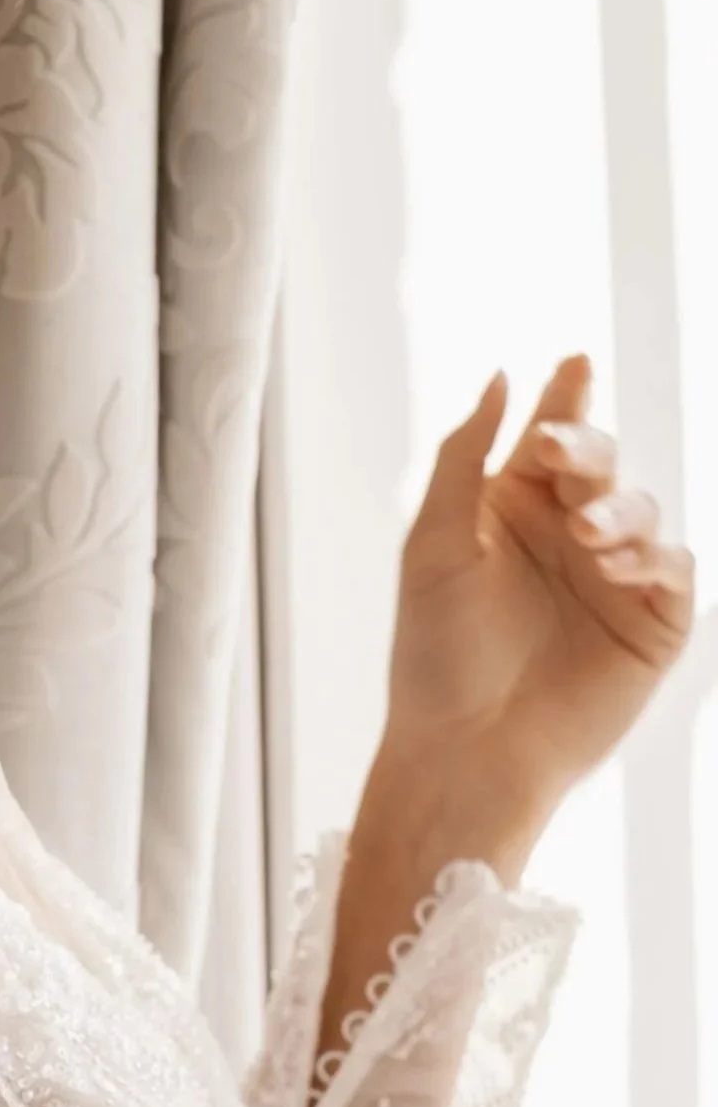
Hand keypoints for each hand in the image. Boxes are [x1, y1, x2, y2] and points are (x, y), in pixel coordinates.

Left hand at [384, 353, 696, 823]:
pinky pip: (673, 569)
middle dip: (587, 447)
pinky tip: (615, 566)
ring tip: (586, 534)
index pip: (545, 434)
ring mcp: (610, 575)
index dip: (564, 395)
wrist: (466, 747)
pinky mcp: (649, 624)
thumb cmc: (435, 648)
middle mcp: (564, 530)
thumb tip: (500, 377)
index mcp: (508, 504)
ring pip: (643, 509)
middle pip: (599, 461)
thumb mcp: (434, 542)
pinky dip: (653, 557)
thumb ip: (465, 457)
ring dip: (620, 509)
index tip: (574, 360)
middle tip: (560, 451)